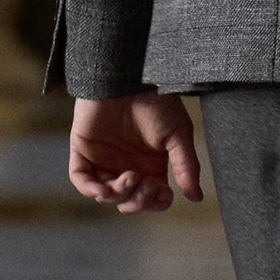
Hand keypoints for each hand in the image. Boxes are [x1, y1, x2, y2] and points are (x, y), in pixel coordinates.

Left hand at [70, 92, 203, 212]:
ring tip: (129, 177)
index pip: (152, 198)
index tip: (163, 192)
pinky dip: (91, 190)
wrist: (130, 77)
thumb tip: (197, 197)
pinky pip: (82, 180)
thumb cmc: (157, 101)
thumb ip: (186, 166)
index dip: (156, 202)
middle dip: (137, 201)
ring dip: (118, 195)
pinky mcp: (83, 151)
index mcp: (151, 165)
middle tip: (145, 184)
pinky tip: (104, 190)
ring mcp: (104, 160)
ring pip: (106, 195)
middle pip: (129, 201)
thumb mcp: (178, 134)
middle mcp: (127, 166)